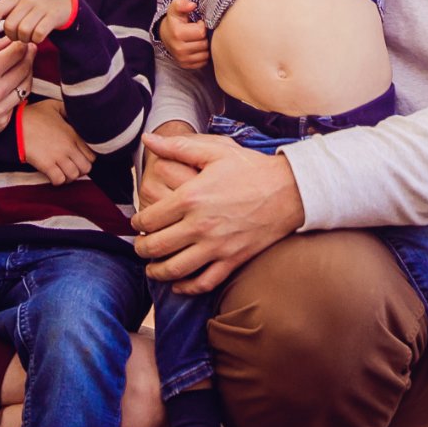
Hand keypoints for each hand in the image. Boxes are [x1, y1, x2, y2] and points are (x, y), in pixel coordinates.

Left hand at [0, 0, 76, 44]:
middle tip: (18, 37)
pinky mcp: (53, 16)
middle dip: (12, 36)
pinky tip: (38, 38)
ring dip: (25, 40)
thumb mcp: (17, 5)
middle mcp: (27, 0)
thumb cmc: (36, 7)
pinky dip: (37, 40)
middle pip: (10, 26)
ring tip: (28, 37)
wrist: (65, 3)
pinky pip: (38, 34)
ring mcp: (41, 8)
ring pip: (23, 31)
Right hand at [0, 35, 34, 144]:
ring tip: (23, 66)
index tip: (24, 41)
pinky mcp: (2, 122)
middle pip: (25, 68)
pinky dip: (17, 92)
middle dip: (29, 56)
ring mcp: (0, 109)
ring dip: (28, 74)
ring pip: (26, 86)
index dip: (23, 44)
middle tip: (29, 50)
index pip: (17, 52)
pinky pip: (17, 103)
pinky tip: (11, 86)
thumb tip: (9, 39)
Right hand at [18, 100, 94, 185]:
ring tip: (63, 172)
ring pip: (74, 176)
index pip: (92, 155)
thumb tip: (76, 112)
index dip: (87, 159)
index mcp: (73, 134)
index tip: (79, 158)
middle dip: (80, 170)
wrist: (16, 124)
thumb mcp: (54, 106)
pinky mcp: (46, 165)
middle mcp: (68, 147)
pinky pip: (59, 180)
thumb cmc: (34, 115)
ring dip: (69, 177)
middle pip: (86, 168)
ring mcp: (58, 157)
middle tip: (72, 167)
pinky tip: (53, 175)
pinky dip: (58, 181)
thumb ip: (68, 109)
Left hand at [131, 129, 304, 296]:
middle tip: (139, 246)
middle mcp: (199, 225)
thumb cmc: (251, 168)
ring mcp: (216, 246)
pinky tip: (179, 285)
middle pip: (156, 247)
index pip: (149, 219)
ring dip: (157, 271)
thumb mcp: (214, 151)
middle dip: (141, 249)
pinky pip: (203, 282)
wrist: (290, 191)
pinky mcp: (232, 260)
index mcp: (190, 197)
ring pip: (174, 269)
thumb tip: (147, 139)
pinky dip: (186, 287)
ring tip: (152, 267)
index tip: (137, 222)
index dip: (137, 222)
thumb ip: (177, 147)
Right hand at [157, 0, 209, 69]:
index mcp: (177, 33)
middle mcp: (179, 48)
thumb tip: (192, 5)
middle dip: (204, 37)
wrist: (165, 35)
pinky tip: (197, 48)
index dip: (202, 26)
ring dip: (204, 47)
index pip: (201, 32)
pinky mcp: (185, 65)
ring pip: (205, 54)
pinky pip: (202, 62)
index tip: (197, 23)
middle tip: (197, 32)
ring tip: (197, 40)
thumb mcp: (176, 8)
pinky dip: (202, 55)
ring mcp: (182, 59)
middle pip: (204, 44)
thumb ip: (182, 3)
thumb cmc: (174, 20)